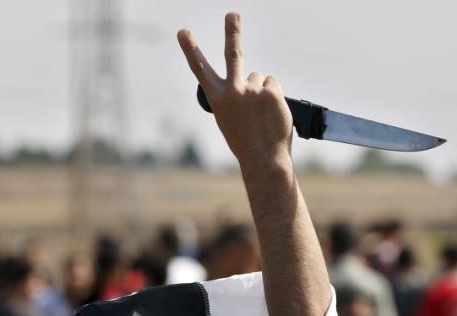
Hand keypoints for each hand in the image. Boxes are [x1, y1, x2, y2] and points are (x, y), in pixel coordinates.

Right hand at [177, 12, 292, 170]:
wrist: (263, 159)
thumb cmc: (246, 143)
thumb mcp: (231, 119)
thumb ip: (236, 96)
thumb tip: (255, 77)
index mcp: (217, 99)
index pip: (200, 70)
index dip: (190, 49)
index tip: (182, 31)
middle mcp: (232, 90)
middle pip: (233, 54)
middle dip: (232, 31)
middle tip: (232, 14)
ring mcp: (252, 89)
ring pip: (259, 78)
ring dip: (261, 91)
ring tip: (261, 114)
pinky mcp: (270, 91)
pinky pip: (272, 84)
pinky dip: (274, 96)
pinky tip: (271, 113)